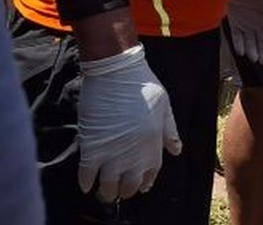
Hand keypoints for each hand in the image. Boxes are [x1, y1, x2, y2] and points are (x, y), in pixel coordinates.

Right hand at [77, 45, 179, 202]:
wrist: (116, 71)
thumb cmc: (143, 85)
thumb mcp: (165, 107)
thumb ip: (169, 131)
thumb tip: (176, 151)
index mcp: (153, 144)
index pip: (150, 173)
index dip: (145, 182)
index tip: (141, 185)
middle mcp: (133, 154)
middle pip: (129, 185)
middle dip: (125, 190)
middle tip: (120, 189)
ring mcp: (111, 152)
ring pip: (108, 185)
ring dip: (106, 191)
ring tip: (104, 191)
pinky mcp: (91, 146)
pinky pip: (87, 173)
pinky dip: (85, 182)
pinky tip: (86, 185)